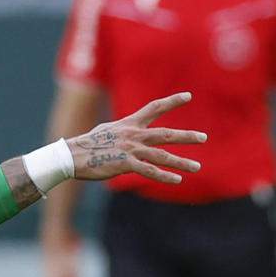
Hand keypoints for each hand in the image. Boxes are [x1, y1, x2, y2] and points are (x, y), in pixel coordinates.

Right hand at [66, 92, 206, 184]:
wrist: (72, 156)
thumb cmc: (87, 144)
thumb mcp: (107, 130)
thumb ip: (123, 130)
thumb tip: (129, 131)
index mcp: (129, 124)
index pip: (154, 108)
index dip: (172, 101)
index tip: (188, 96)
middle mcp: (133, 135)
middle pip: (166, 134)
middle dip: (186, 136)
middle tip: (203, 137)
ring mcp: (130, 150)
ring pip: (162, 156)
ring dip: (181, 162)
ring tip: (196, 167)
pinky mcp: (125, 164)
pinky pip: (149, 171)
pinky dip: (164, 176)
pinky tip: (177, 180)